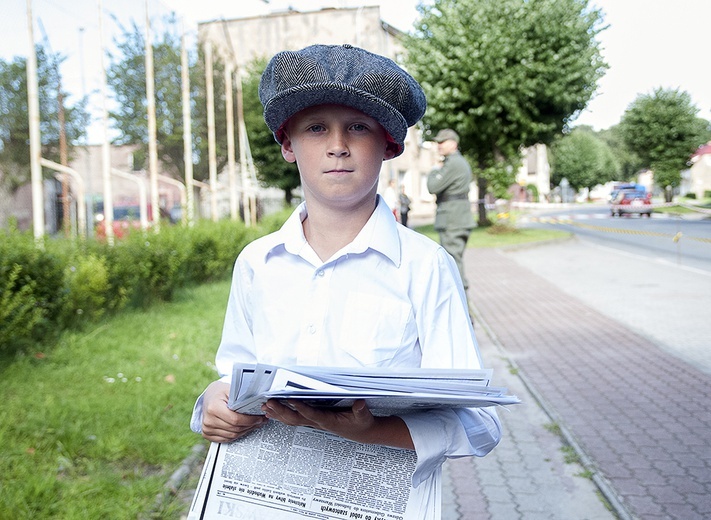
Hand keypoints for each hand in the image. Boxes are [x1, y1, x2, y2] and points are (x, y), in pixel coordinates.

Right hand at [201, 381, 267, 442]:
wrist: (209, 397)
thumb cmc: (221, 392)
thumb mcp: (231, 390)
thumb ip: (243, 398)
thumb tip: (259, 403)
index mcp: (213, 408)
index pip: (235, 419)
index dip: (250, 420)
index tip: (259, 418)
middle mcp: (208, 420)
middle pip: (235, 429)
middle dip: (250, 426)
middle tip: (260, 421)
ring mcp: (207, 429)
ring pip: (232, 435)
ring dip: (245, 431)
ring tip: (254, 424)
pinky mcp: (208, 434)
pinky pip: (227, 439)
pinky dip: (237, 434)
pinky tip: (244, 428)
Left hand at [261, 399, 413, 449]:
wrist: (361, 432)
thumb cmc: (361, 422)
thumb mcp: (364, 416)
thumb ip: (361, 410)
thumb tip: (360, 402)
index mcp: (329, 421)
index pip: (312, 414)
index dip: (301, 408)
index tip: (290, 400)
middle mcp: (318, 422)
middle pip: (296, 418)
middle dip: (281, 411)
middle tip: (269, 402)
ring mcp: (314, 423)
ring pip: (292, 420)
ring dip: (278, 414)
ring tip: (265, 406)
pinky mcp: (313, 421)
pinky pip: (294, 419)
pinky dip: (282, 416)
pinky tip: (272, 412)